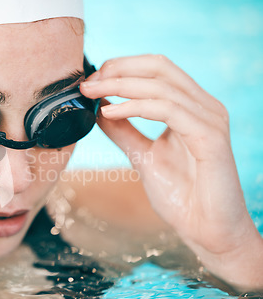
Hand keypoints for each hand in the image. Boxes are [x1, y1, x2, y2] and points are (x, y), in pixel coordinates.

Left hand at [80, 54, 262, 288]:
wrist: (207, 232)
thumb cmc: (182, 196)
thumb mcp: (143, 156)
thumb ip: (124, 132)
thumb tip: (100, 109)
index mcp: (192, 107)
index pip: (156, 69)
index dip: (121, 67)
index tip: (91, 81)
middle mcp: (204, 106)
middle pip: (159, 67)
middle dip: (118, 69)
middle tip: (88, 82)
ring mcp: (209, 119)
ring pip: (160, 85)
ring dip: (119, 85)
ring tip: (92, 93)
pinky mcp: (210, 137)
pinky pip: (167, 109)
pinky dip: (134, 106)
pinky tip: (110, 112)